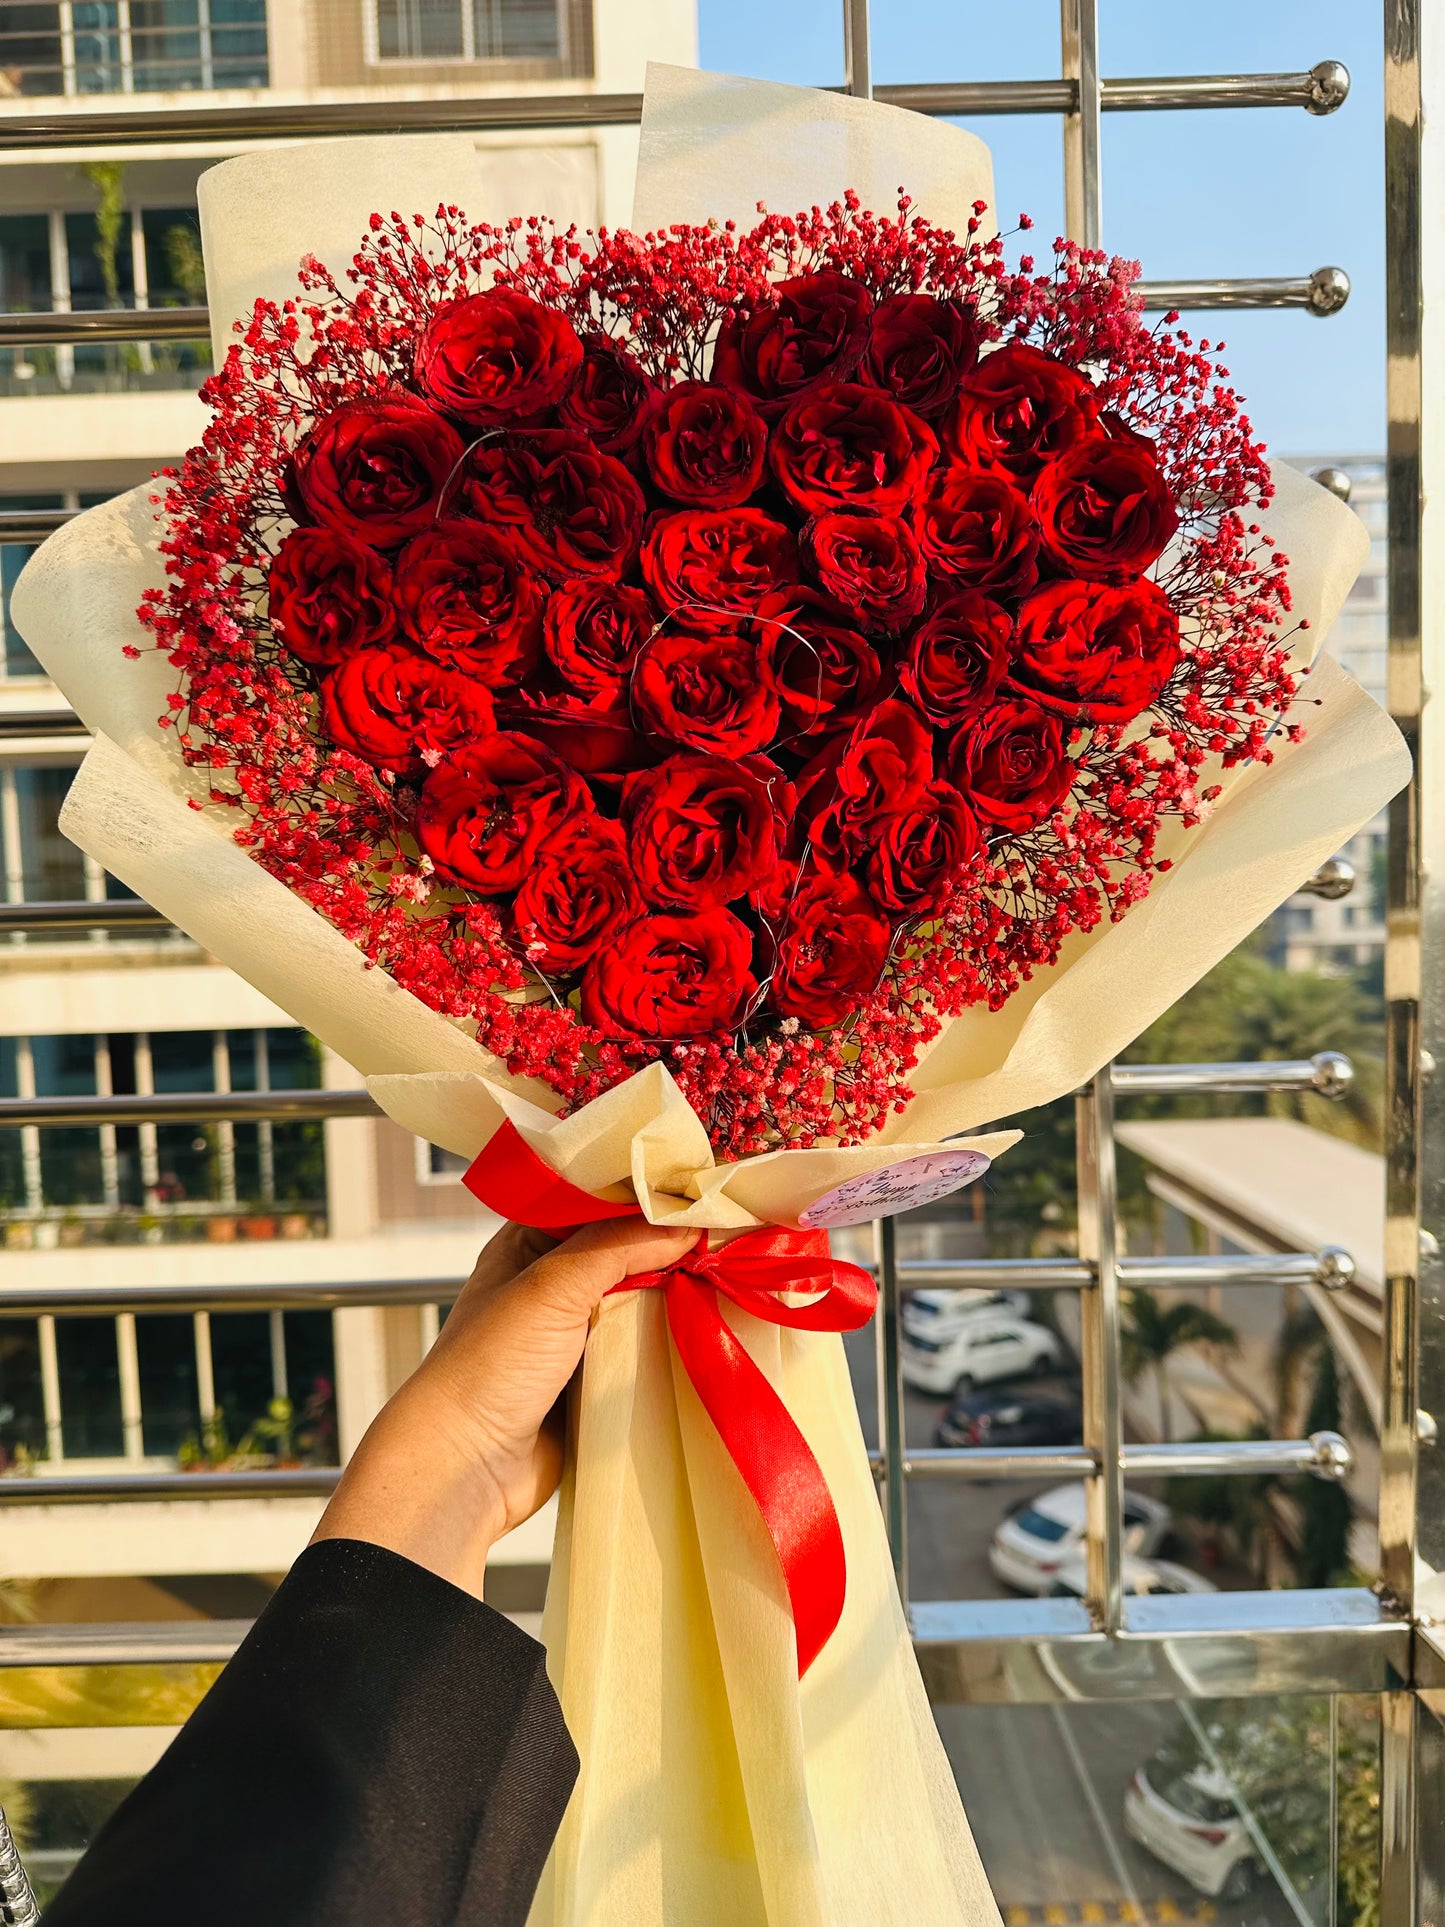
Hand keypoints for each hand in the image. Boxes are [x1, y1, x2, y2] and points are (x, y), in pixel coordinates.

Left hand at [312, 1217, 698, 1600]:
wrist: (465, 1468)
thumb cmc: (488, 1366)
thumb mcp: (551, 1286)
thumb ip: (618, 1246)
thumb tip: (686, 1224)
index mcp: (529, 1243)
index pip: (597, 1198)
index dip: (645, 1189)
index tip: (703, 1180)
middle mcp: (555, 1280)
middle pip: (627, 1247)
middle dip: (674, 1240)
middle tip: (734, 1224)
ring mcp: (579, 1331)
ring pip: (643, 1296)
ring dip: (681, 1288)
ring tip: (737, 1265)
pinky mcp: (599, 1376)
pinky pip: (647, 1345)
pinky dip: (677, 1335)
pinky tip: (717, 1320)